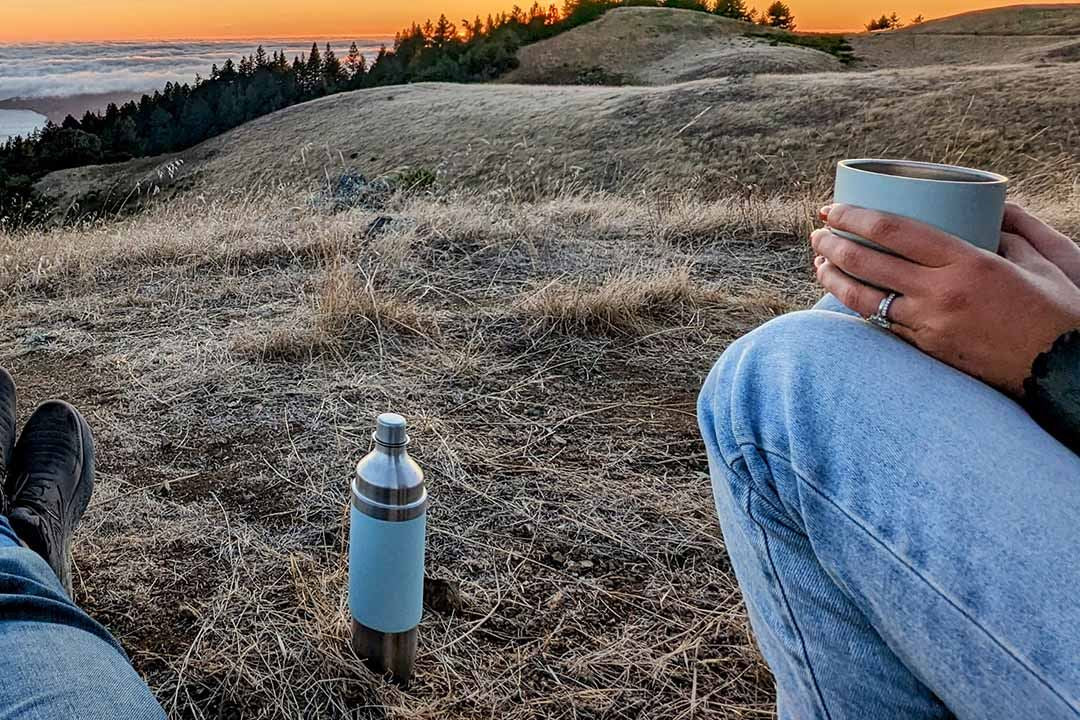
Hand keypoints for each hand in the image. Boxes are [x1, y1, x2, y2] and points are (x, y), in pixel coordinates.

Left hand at [811, 203, 1079, 396]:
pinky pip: (883, 323)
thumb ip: (1012, 231)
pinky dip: (858, 305)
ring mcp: (930, 325)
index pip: (893, 233)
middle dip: (833, 245)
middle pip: (868, 263)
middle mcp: (941, 294)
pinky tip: (846, 293)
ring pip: (864, 299)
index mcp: (967, 263)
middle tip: (817, 233)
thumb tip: (990, 210)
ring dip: (834, 277)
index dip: (854, 217)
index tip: (832, 208)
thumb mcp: (1041, 260)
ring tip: (819, 261)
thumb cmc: (1058, 312)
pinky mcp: (928, 349)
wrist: (1063, 371)